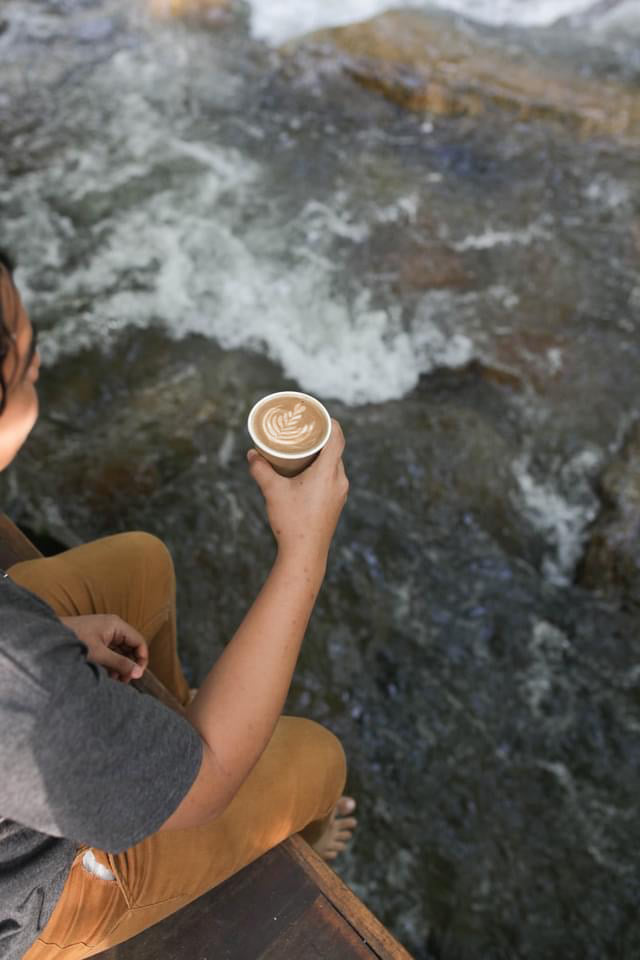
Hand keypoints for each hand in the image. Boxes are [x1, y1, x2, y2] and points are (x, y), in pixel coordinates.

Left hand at [61, 614, 148, 682]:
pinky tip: (105, 674)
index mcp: (117, 625)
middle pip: (131, 647)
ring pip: (120, 651)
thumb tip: (138, 673)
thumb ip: (120, 663)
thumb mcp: (99, 655)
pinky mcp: (96, 639)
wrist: (48, 636)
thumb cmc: (73, 641)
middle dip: (129, 664)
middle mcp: (113, 627)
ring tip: (114, 680)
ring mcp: (104, 633)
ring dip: (119, 666)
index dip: (142, 658)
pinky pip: (110, 652)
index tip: (137, 675)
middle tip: (124, 680)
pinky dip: (111, 663)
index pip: (139, 641)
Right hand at [247, 418, 348, 564]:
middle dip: (321, 438)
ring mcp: (340, 493)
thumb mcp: (272, 491)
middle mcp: (339, 480)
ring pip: (334, 464)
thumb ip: (261, 470)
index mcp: (328, 472)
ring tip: (304, 450)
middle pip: (336, 450)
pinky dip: (323, 469)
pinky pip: (333, 477)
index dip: (330, 422)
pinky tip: (309, 472)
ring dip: (322, 455)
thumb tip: (251, 454)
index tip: (318, 415)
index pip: (337, 437)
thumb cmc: (291, 522)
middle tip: (303, 431)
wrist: (305, 554)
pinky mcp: (336, 503)